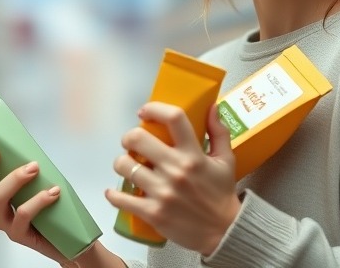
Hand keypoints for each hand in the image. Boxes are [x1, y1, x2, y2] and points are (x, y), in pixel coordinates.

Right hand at [0, 149, 67, 262]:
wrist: (71, 239)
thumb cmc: (56, 209)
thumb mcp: (42, 185)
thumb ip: (33, 171)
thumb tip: (34, 147)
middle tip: (3, 153)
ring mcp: (7, 224)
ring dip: (15, 179)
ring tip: (35, 168)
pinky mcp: (19, 235)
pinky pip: (22, 214)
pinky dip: (38, 199)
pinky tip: (53, 192)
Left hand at [105, 102, 240, 255]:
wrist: (224, 232)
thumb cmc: (221, 194)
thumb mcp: (226, 160)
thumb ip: (219, 132)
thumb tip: (211, 106)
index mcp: (194, 154)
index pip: (174, 118)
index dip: (154, 108)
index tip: (144, 112)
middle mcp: (176, 170)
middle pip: (137, 139)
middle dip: (129, 138)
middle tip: (131, 143)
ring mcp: (162, 192)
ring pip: (125, 166)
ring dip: (122, 164)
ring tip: (127, 166)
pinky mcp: (153, 213)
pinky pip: (122, 199)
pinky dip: (113, 195)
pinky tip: (114, 192)